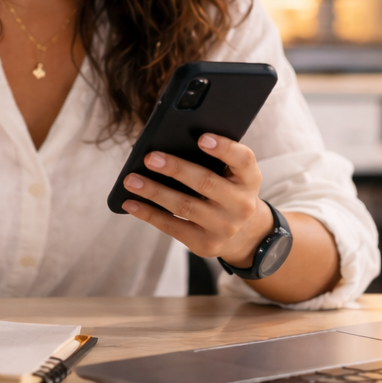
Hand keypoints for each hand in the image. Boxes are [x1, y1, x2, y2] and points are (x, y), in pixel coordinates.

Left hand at [120, 133, 273, 266]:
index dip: (223, 148)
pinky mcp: (206, 244)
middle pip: (206, 182)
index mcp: (249, 179)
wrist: (245, 235)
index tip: (201, 137)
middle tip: (150, 158)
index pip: (243, 160)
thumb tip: (169, 147)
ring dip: (154, 192)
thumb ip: (216, 160)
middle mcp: (242, 204)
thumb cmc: (229, 192)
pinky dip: (149, 214)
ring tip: (131, 180)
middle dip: (176, 169)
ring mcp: (224, 227)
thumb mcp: (235, 176)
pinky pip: (173, 226)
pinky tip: (132, 203)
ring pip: (184, 206)